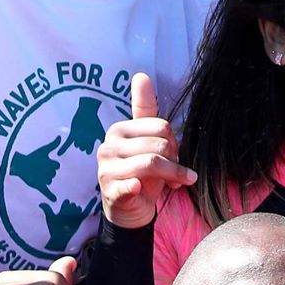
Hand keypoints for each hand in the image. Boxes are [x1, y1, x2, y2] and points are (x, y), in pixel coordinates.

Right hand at [96, 72, 196, 229]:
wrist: (128, 209)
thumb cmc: (141, 171)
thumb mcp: (146, 141)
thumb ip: (145, 110)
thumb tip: (141, 75)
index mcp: (119, 129)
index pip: (160, 126)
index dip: (174, 142)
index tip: (176, 155)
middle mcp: (109, 145)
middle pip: (158, 144)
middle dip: (175, 160)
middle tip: (178, 173)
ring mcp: (106, 169)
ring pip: (151, 163)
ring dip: (173, 175)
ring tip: (178, 183)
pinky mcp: (110, 191)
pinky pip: (129, 184)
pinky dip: (138, 187)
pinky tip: (141, 189)